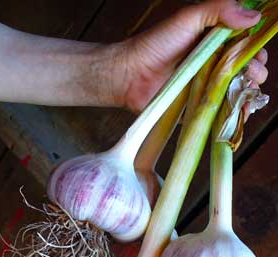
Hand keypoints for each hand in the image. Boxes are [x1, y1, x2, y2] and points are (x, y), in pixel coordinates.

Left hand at [113, 0, 267, 112]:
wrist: (130, 75)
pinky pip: (221, 112)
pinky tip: (241, 112)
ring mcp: (206, 87)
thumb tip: (254, 16)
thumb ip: (219, 10)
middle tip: (253, 74)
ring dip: (249, 93)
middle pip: (245, 70)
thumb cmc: (156, 44)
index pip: (245, 45)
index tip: (258, 56)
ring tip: (248, 92)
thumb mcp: (188, 18)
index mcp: (213, 42)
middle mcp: (213, 64)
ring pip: (237, 92)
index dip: (256, 50)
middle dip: (256, 72)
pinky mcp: (198, 107)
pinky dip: (235, 114)